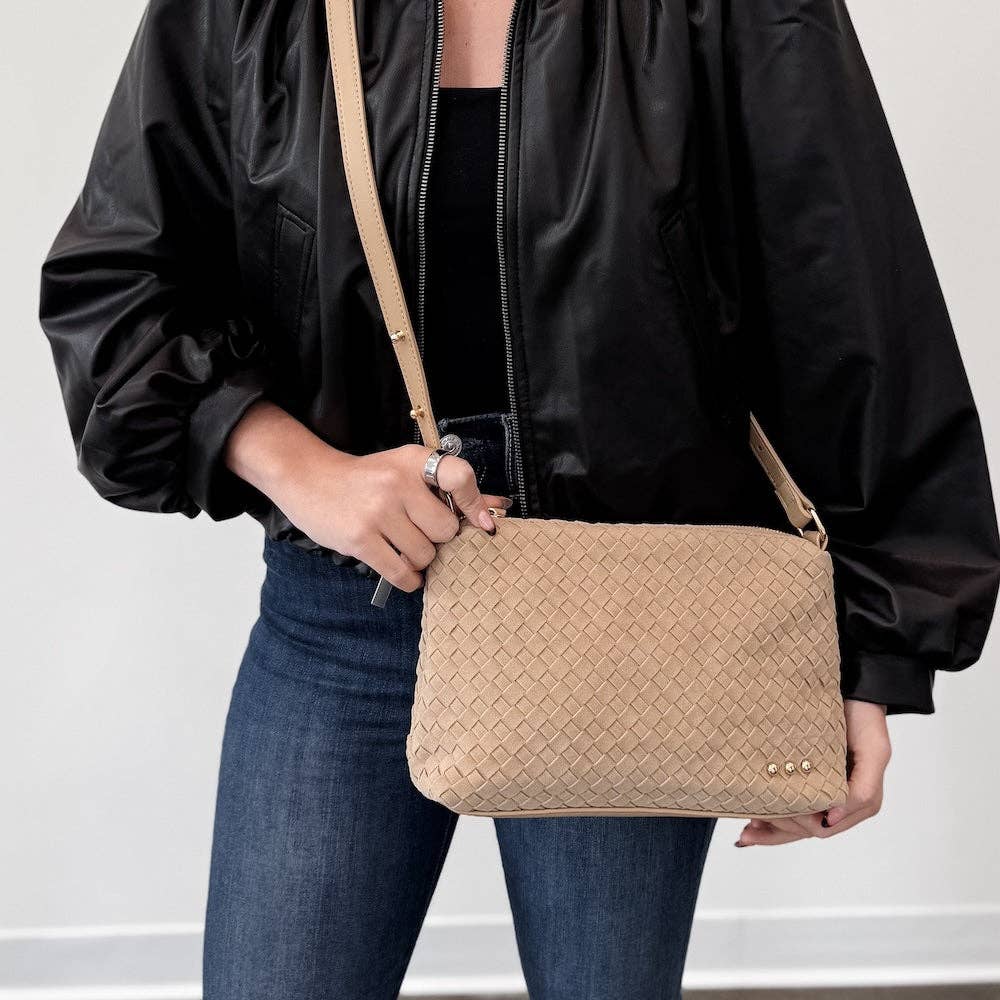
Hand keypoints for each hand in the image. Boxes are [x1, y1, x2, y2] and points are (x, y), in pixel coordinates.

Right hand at [225, 401, 509, 591]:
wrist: (310, 479)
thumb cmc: (367, 479)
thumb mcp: (407, 470)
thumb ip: (452, 488)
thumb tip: (498, 507)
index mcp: (414, 461)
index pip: (461, 478)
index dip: (476, 505)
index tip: (484, 524)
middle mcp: (398, 483)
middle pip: (446, 531)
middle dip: (436, 538)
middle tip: (418, 531)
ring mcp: (378, 512)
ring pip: (425, 555)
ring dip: (419, 559)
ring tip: (401, 545)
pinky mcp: (360, 539)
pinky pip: (402, 573)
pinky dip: (408, 579)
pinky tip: (402, 570)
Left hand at [735, 699, 890, 847]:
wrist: (856, 691)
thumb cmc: (865, 720)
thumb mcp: (874, 754)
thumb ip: (862, 791)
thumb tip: (830, 820)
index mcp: (859, 801)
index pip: (822, 828)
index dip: (795, 825)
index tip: (770, 814)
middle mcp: (843, 801)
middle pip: (807, 829)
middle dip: (778, 830)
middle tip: (749, 825)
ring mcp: (827, 791)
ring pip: (799, 823)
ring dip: (774, 829)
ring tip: (748, 830)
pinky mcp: (814, 778)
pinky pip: (796, 805)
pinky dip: (777, 816)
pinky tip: (755, 819)